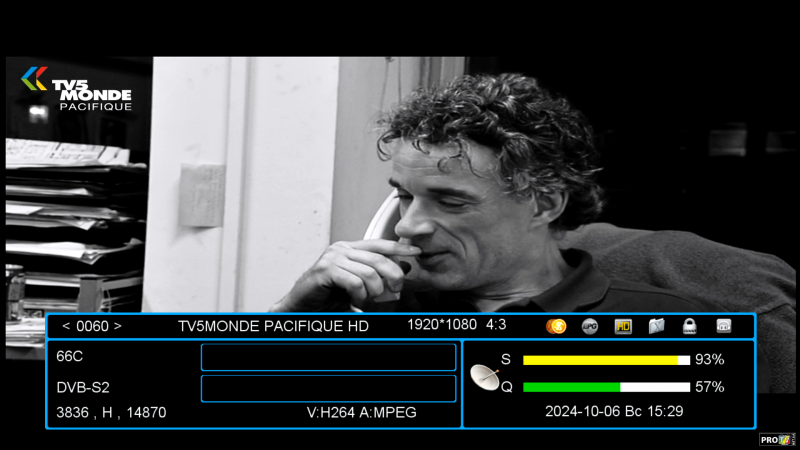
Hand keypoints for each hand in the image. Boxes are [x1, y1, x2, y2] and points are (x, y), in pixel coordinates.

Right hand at [270, 240, 420, 311]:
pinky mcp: (325, 270)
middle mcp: (341, 250)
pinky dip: (359, 295)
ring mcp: (332, 258)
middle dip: (392, 275)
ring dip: (373, 291)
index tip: (415, 251)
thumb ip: (377, 275)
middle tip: (395, 290)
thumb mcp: (358, 285)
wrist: (300, 305)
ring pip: (369, 272)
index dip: (399, 246)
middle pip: (378, 258)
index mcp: (349, 249)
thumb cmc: (326, 296)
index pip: (379, 244)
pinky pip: (355, 282)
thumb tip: (404, 268)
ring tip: (364, 299)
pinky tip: (353, 300)